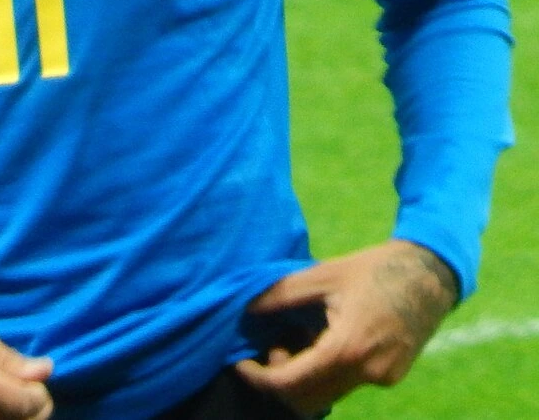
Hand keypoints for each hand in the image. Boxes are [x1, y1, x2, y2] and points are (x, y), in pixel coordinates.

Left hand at [235, 239, 457, 416]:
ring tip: (298, 335)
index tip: (240, 364)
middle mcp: (367, 373)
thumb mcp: (323, 274)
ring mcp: (382, 379)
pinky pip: (346, 384)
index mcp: (347, 348)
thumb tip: (246, 310)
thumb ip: (281, 294)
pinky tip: (322, 336)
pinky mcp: (391, 376)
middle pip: (307, 400)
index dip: (260, 378)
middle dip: (280, 380)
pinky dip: (325, 370)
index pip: (291, 384)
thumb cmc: (373, 268)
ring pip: (327, 394)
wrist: (429, 274)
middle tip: (268, 347)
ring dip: (303, 375)